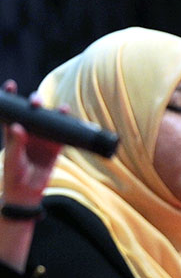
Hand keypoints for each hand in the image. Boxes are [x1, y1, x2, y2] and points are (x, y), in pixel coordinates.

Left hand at [2, 80, 63, 205]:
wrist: (27, 192)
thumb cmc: (14, 174)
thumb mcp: (13, 159)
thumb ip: (15, 143)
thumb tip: (18, 127)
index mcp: (13, 132)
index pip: (12, 111)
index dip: (11, 97)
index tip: (11, 85)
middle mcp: (29, 132)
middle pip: (33, 112)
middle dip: (36, 103)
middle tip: (37, 102)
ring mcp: (43, 139)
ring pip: (50, 121)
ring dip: (55, 113)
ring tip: (62, 108)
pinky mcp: (55, 148)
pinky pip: (64, 135)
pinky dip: (70, 128)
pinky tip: (73, 120)